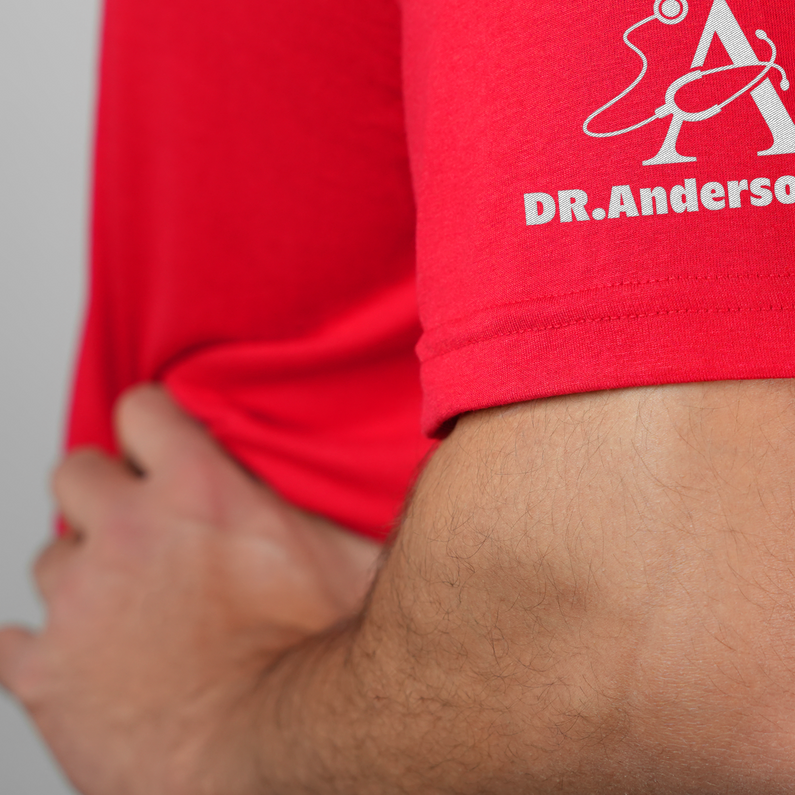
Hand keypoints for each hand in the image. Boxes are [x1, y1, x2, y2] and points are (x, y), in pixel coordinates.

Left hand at [0, 386, 381, 794]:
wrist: (277, 754)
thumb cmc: (324, 660)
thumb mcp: (352, 554)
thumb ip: (337, 501)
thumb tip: (388, 469)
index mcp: (199, 491)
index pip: (140, 408)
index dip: (148, 425)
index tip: (157, 444)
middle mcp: (127, 533)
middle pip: (73, 470)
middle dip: (102, 494)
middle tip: (139, 530)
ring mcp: (79, 605)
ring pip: (49, 558)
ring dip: (83, 576)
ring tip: (126, 612)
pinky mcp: (45, 675)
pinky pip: (9, 642)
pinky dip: (37, 649)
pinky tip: (78, 662)